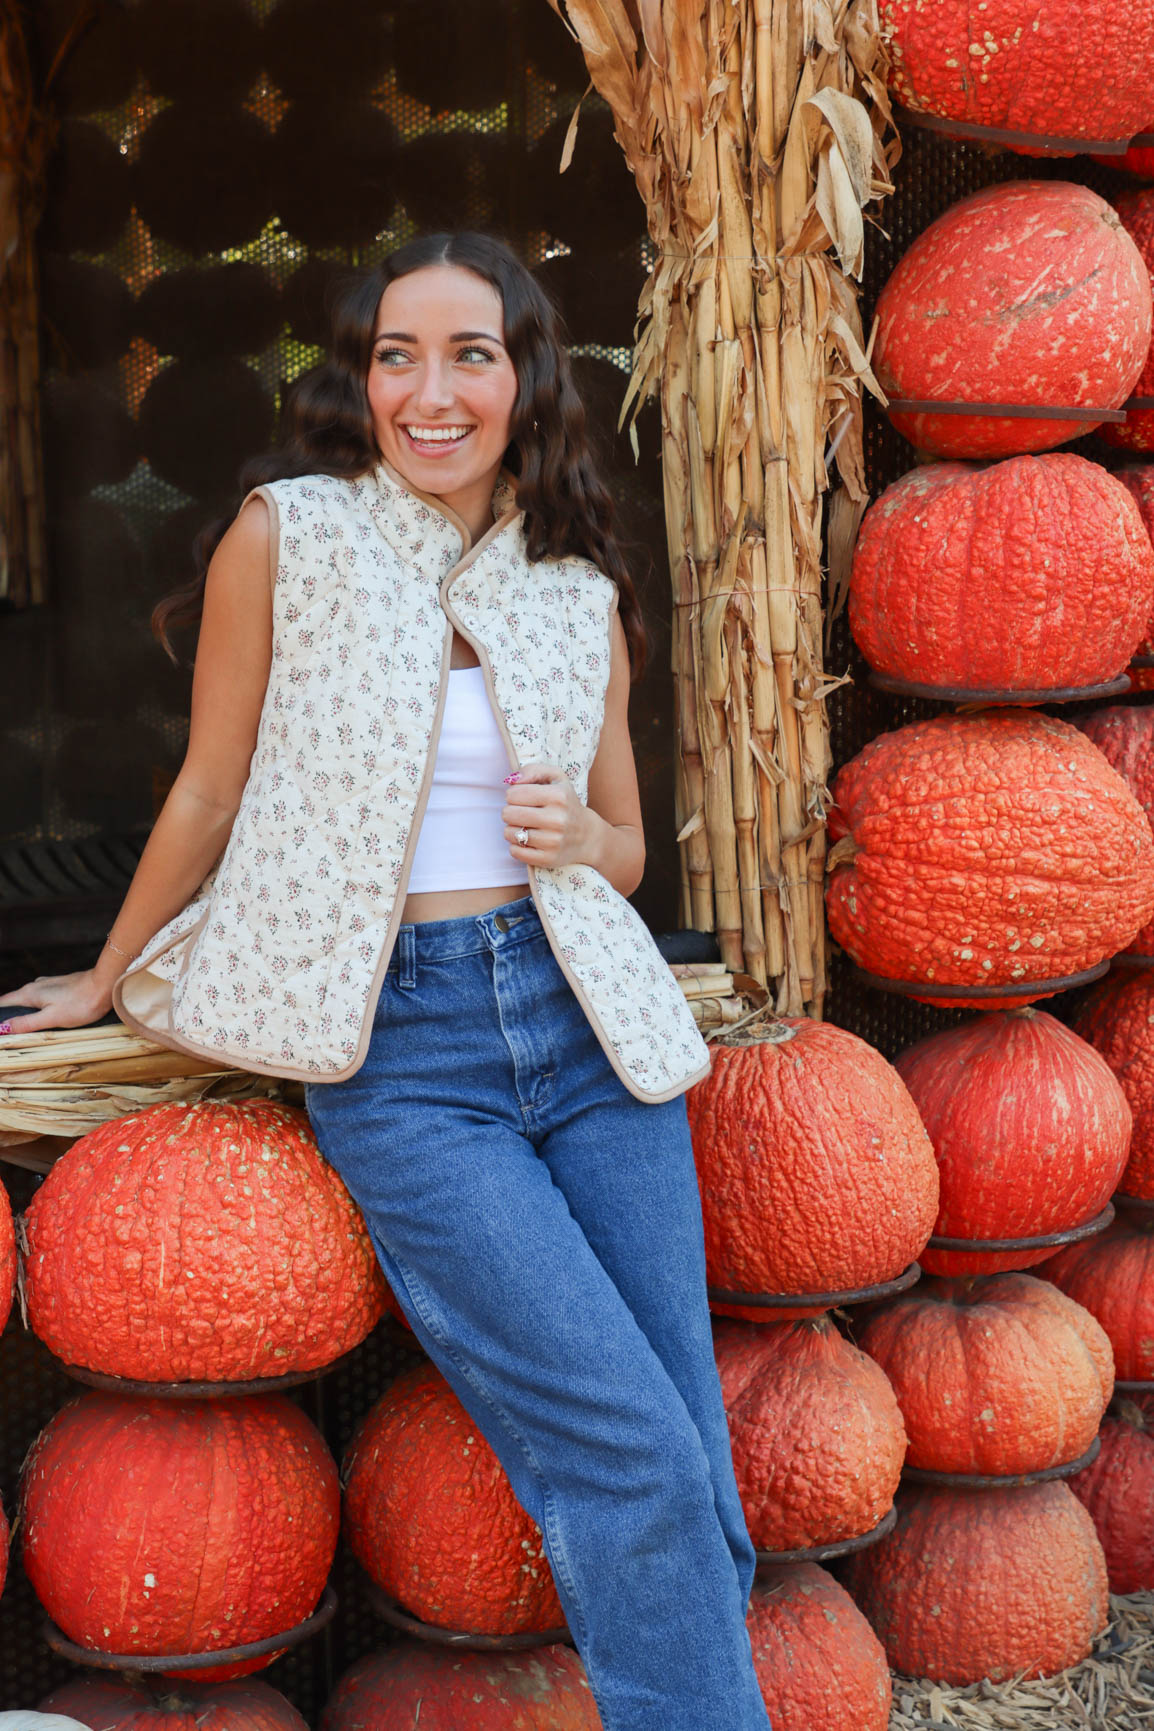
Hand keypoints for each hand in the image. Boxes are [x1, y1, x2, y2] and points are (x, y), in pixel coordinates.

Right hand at [0, 969, 114, 1035]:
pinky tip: (41, 1017)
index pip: (3, 1003)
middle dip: (8, 1015)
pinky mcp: (59, 987)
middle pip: (13, 1002)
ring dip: (22, 1012)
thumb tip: (4, 1028)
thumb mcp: (51, 1018)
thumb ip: (27, 1023)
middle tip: (7, 1033)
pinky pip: (40, 999)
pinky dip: (36, 1008)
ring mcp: (48, 985)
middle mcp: (35, 986)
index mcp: (29, 993)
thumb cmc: (81, 1003)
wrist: (105, 986)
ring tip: (20, 1027)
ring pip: (28, 1000)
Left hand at [502, 764, 596, 870]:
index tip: (522, 798)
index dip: (513, 795)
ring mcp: (553, 841)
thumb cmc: (565, 803)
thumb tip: (511, 780)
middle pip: (508, 814)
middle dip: (510, 812)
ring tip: (525, 826)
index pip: (513, 794)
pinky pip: (515, 851)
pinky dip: (516, 845)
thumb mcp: (556, 778)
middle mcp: (557, 819)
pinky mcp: (548, 859)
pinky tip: (527, 840)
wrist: (587, 835)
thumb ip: (532, 770)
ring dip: (512, 829)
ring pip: (509, 833)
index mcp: (558, 796)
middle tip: (522, 813)